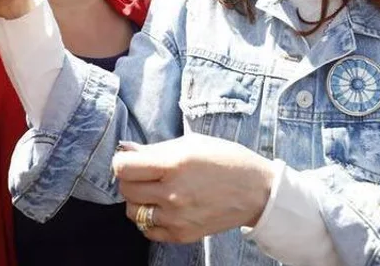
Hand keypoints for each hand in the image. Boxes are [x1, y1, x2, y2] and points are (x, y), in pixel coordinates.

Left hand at [113, 134, 274, 243]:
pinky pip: (147, 230)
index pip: (123, 168)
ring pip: (132, 211)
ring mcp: (176, 217)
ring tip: (156, 191)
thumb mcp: (192, 144)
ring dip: (138, 200)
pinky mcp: (182, 234)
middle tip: (145, 174)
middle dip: (130, 179)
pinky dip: (149, 219)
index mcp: (175, 164)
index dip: (122, 162)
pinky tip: (164, 208)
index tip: (130, 160)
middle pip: (125, 189)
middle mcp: (173, 193)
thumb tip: (127, 150)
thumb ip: (156, 149)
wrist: (256, 192)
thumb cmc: (227, 161)